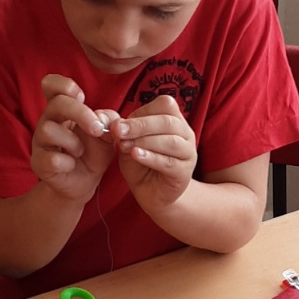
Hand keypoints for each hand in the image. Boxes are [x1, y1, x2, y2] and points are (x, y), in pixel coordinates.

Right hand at [30, 75, 115, 202]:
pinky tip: (71, 165)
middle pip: (56, 103)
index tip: (82, 97)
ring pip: (49, 130)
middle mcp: (48, 121)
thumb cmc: (94, 152)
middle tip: (97, 130)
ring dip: (73, 142)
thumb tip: (101, 117)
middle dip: (80, 113)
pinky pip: (50, 158)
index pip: (51, 84)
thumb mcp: (108, 133)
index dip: (65, 85)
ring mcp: (40, 141)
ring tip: (80, 152)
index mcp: (62, 109)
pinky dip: (67, 163)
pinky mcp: (39, 162)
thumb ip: (109, 120)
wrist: (85, 182)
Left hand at [114, 94, 197, 210]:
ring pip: (171, 141)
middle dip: (140, 125)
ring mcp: (188, 153)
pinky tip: (135, 155)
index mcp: (173, 120)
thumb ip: (121, 131)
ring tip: (125, 146)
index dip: (143, 111)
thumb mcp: (126, 143)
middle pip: (168, 121)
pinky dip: (151, 157)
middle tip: (118, 130)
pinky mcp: (184, 173)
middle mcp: (185, 134)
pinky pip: (169, 162)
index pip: (165, 105)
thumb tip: (111, 121)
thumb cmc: (140, 164)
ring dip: (145, 141)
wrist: (150, 193)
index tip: (119, 123)